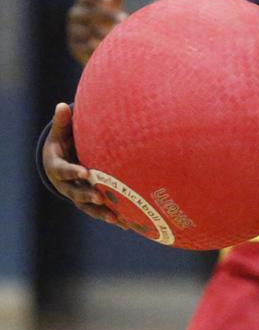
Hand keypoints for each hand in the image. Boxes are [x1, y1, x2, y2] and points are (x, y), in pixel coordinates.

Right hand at [41, 103, 123, 225]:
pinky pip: (101, 211)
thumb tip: (63, 105)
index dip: (74, 172)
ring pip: (89, 207)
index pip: (66, 170)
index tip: (85, 172)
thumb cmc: (62, 144)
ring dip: (103, 213)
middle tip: (100, 197)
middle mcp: (67, 186)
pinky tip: (129, 224)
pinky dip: (114, 217)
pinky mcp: (90, 202)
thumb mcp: (60, 133)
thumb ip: (63, 122)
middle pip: (77, 193)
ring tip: (117, 219)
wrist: (58, 164)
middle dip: (88, 195)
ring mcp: (78, 196)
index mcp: (59, 168)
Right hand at [67, 0, 136, 64]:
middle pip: (89, 14)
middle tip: (124, 18)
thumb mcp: (114, 2)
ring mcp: (73, 32)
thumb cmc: (107, 17)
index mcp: (82, 3)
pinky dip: (95, 47)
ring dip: (102, 33)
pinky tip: (108, 47)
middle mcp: (75, 16)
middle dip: (106, 16)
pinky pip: (83, 47)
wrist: (99, 42)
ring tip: (118, 34)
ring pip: (87, 32)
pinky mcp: (74, 48)